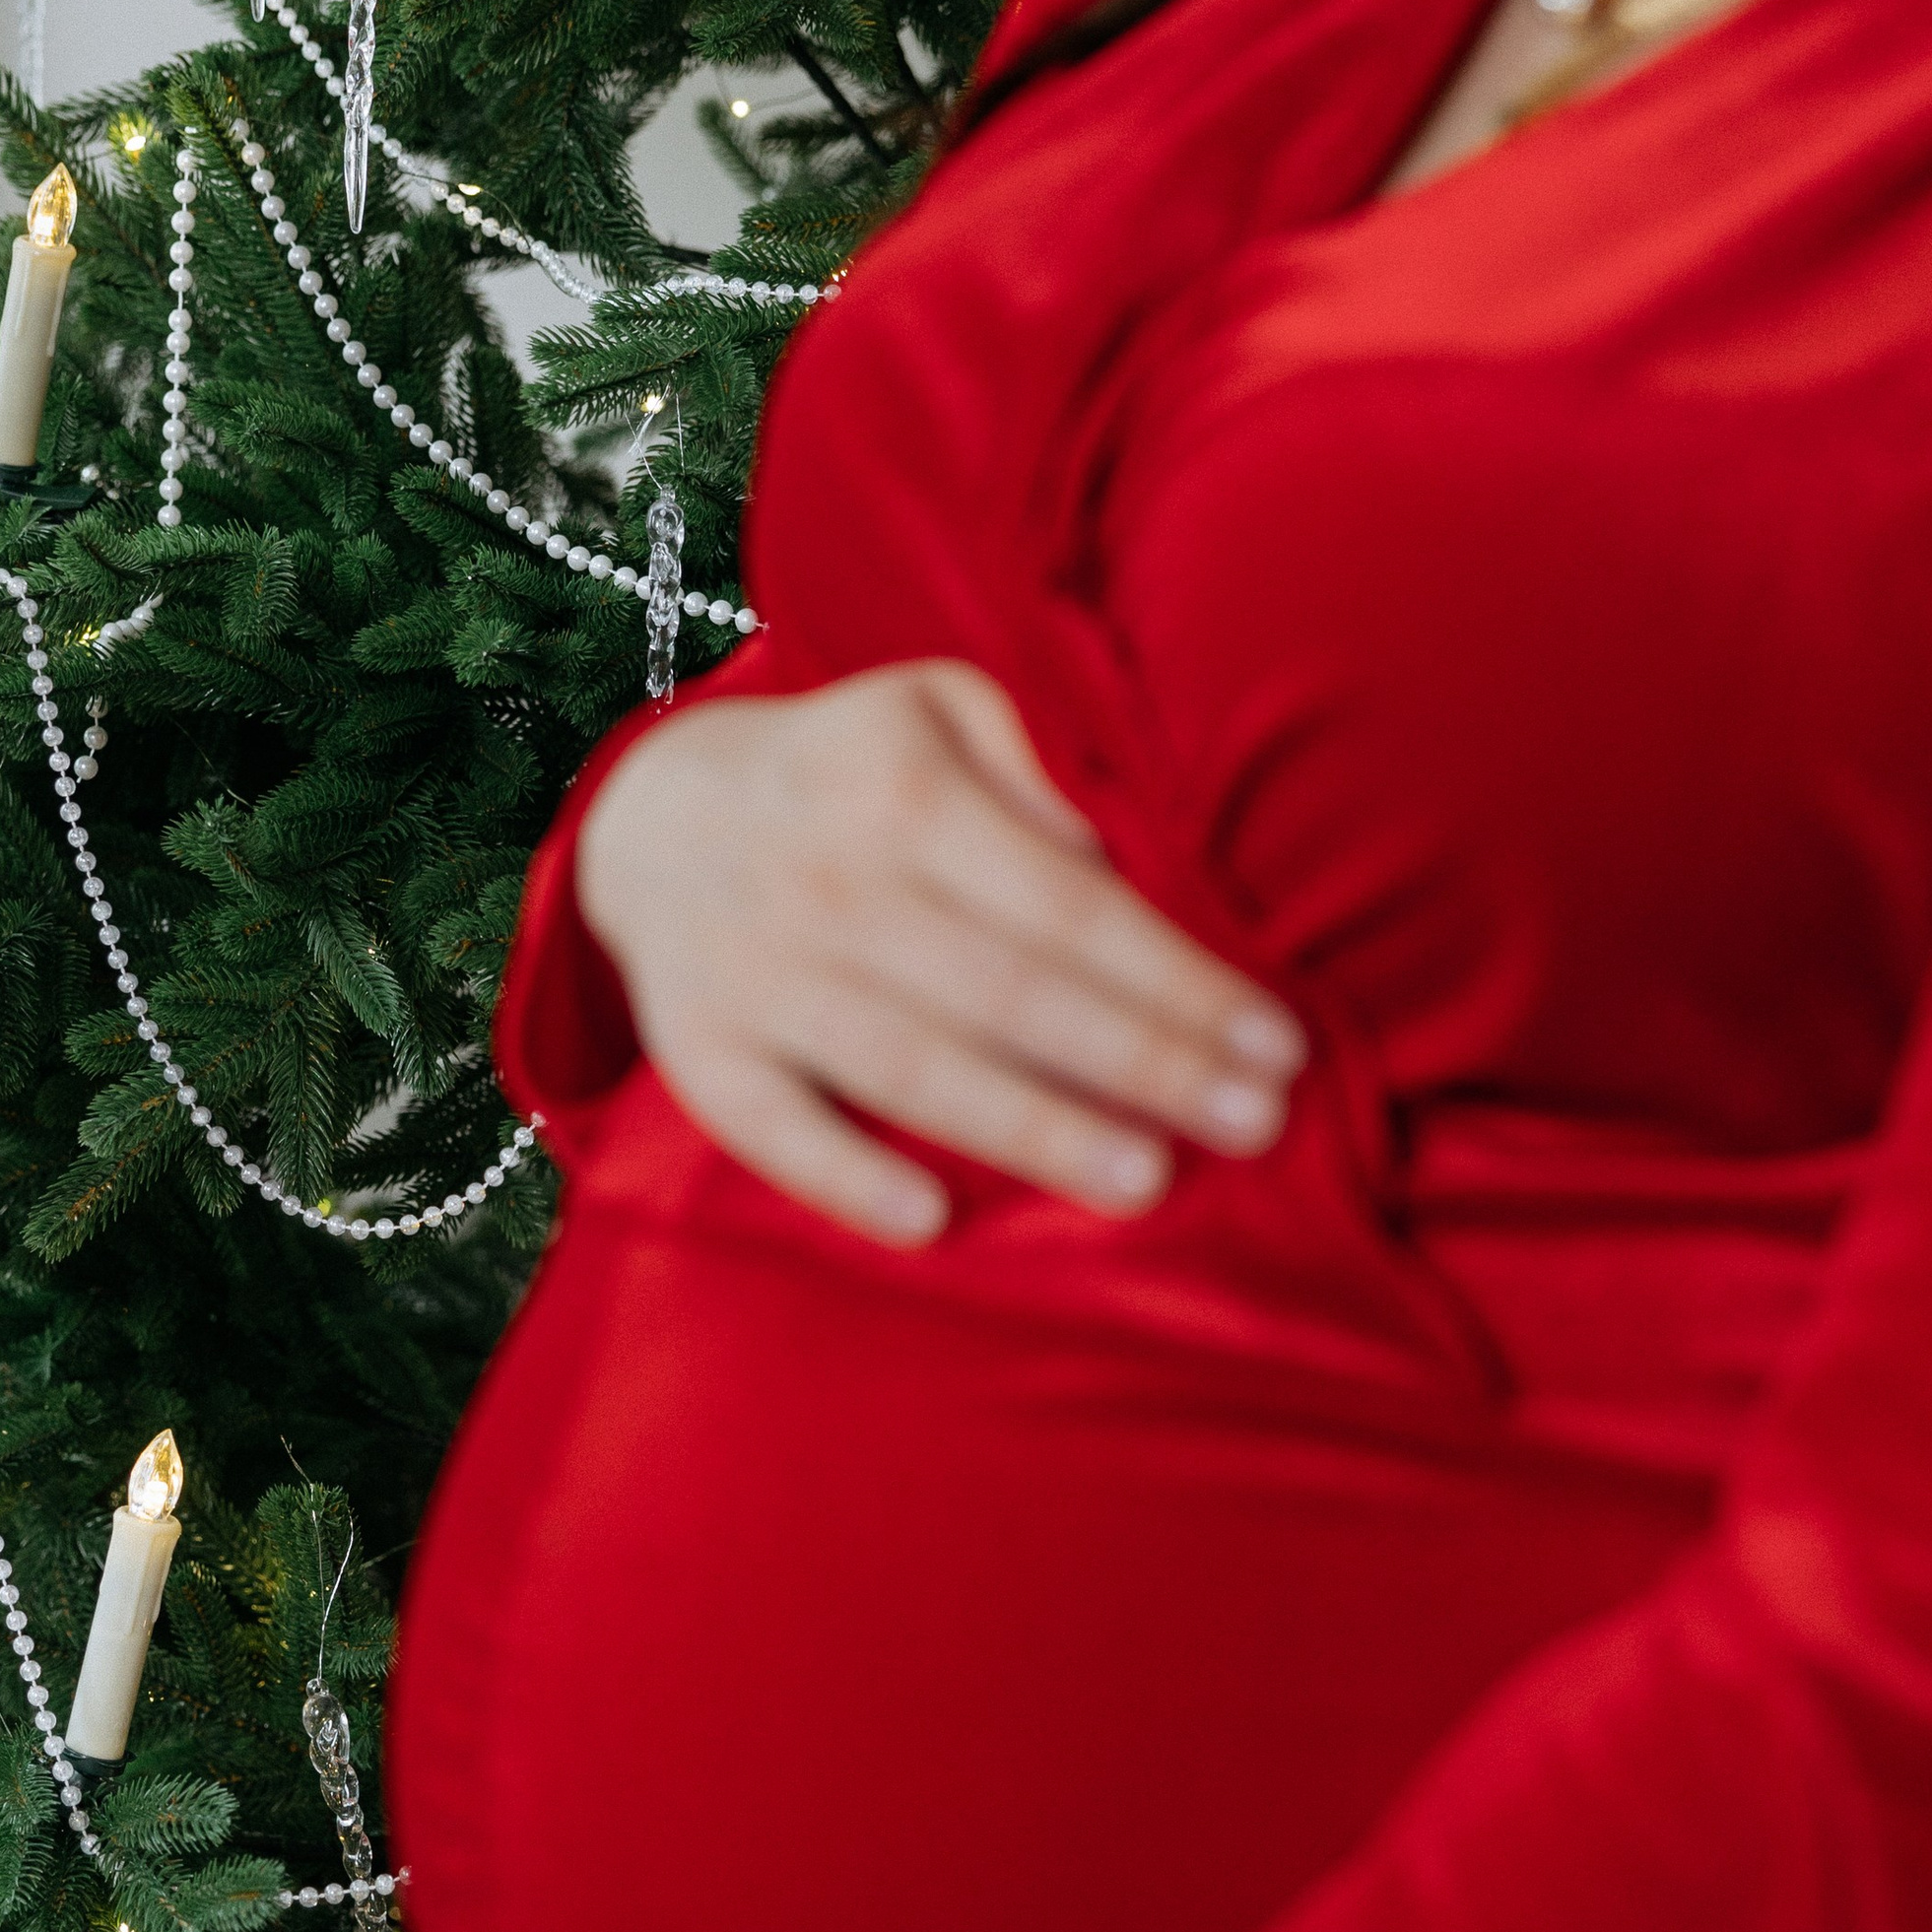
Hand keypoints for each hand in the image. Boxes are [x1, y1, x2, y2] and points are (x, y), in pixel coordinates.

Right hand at [576, 660, 1305, 1246]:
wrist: (656, 816)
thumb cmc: (849, 771)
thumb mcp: (939, 707)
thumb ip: (1036, 767)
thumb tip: (1115, 867)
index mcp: (901, 791)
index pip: (1068, 906)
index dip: (1179, 981)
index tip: (1275, 1043)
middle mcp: (826, 882)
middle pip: (1010, 994)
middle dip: (1145, 1064)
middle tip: (1254, 1126)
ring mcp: (757, 975)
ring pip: (912, 1069)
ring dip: (1032, 1130)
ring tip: (1145, 1179)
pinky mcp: (699, 1054)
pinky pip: (774, 1130)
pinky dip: (845, 1178)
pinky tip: (931, 1224)